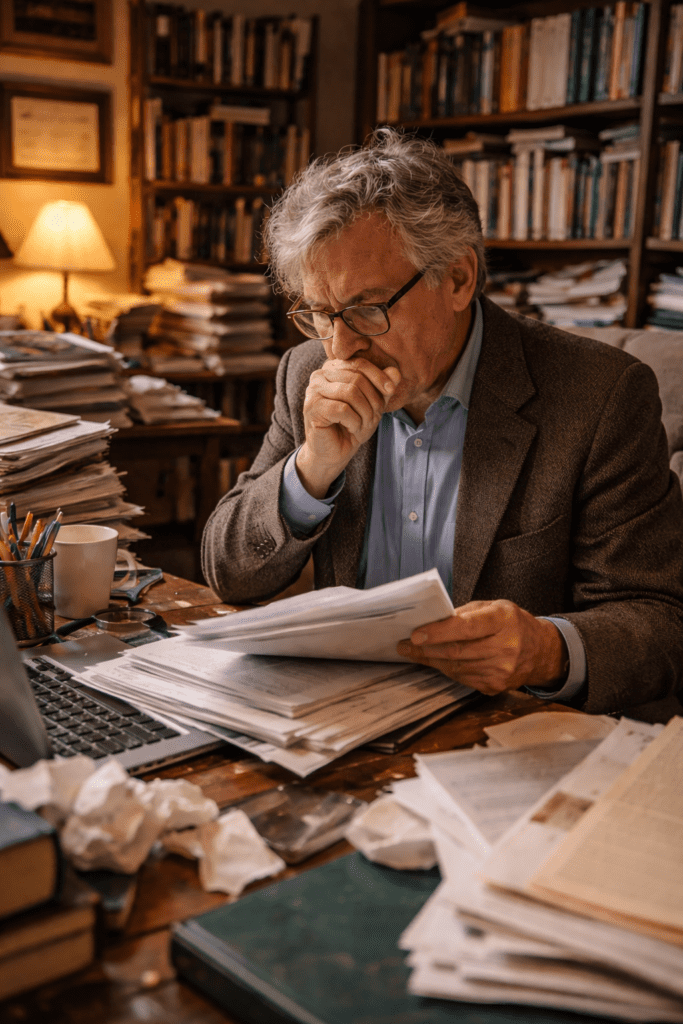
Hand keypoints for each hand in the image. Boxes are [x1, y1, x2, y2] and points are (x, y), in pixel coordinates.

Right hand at [296, 359, 400, 497]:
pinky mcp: (312, 409)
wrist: (336, 451)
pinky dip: (354, 421)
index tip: (391, 390)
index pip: (360, 363)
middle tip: (375, 417)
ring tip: (364, 424)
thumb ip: (383, 387)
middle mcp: (319, 375)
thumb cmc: (352, 424)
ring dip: (364, 412)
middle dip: (372, 399)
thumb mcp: (373, 404)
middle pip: (356, 378)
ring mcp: (313, 391)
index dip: (379, 376)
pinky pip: (342, 409)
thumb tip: (395, 372)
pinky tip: (353, 428)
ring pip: (350, 392)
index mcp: (333, 369)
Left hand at [396, 599, 567, 695]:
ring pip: (455, 667)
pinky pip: (462, 678)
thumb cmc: (512, 624)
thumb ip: (466, 613)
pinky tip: (435, 661)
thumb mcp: (494, 607)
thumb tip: (432, 622)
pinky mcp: (496, 686)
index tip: (415, 634)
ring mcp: (502, 671)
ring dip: (431, 660)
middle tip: (404, 645)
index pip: (466, 627)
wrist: (540, 651)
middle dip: (425, 649)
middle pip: (457, 651)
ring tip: (413, 652)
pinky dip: (445, 669)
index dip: (439, 631)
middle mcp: (505, 647)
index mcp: (504, 620)